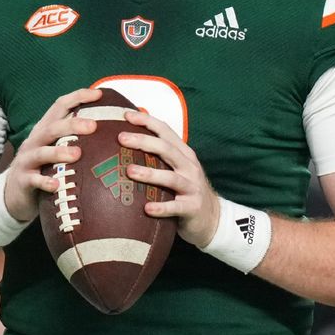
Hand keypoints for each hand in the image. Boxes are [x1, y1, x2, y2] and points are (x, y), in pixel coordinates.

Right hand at [3, 88, 100, 221]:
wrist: (14, 193)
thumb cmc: (44, 167)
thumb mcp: (56, 147)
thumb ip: (74, 137)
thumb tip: (109, 127)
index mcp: (45, 129)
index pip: (60, 106)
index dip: (78, 97)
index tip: (99, 94)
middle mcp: (35, 141)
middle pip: (52, 128)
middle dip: (72, 124)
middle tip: (93, 126)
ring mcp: (27, 160)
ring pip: (42, 152)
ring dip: (59, 152)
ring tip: (77, 154)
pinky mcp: (23, 180)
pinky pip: (34, 180)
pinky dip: (45, 182)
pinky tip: (56, 185)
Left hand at [120, 110, 219, 247]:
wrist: (212, 218)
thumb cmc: (186, 189)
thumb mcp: (177, 168)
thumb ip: (159, 155)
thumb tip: (129, 138)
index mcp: (183, 153)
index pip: (165, 131)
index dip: (147, 121)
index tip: (126, 115)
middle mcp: (189, 167)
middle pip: (166, 149)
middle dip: (144, 141)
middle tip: (121, 138)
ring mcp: (192, 187)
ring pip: (171, 177)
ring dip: (150, 173)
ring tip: (129, 171)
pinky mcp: (192, 208)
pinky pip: (175, 207)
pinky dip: (161, 208)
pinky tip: (147, 208)